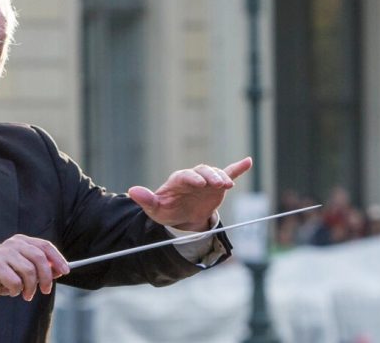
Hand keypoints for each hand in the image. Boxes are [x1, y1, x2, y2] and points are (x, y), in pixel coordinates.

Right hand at [0, 234, 69, 305]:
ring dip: (30, 288)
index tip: (66, 271)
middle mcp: (13, 243)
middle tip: (45, 290)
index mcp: (22, 241)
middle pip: (39, 258)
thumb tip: (59, 270)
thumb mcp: (24, 271)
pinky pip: (15, 281)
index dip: (57, 258)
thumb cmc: (3, 276)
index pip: (45, 246)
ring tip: (26, 294)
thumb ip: (41, 269)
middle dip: (46, 277)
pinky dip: (16, 290)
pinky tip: (10, 290)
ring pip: (29, 271)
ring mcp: (3, 252)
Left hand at [127, 157, 252, 230]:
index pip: (185, 176)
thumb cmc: (166, 211)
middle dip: (210, 176)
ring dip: (222, 177)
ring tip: (228, 185)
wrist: (181, 217)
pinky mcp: (217, 186)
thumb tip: (131, 191)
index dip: (192, 178)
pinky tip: (247, 161)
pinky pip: (228, 174)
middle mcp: (193, 177)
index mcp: (178, 181)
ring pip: (215, 173)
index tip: (198, 183)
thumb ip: (146, 200)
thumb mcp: (155, 209)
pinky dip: (237, 168)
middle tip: (218, 184)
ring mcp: (206, 180)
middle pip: (202, 172)